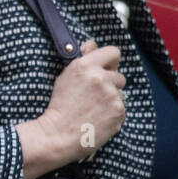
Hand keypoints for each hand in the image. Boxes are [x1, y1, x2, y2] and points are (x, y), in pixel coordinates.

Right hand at [38, 39, 126, 161]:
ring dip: (111, 100)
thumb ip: (83, 59)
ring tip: (93, 110)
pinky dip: (112, 114)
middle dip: (110, 84)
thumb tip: (93, 43)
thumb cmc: (58, 106)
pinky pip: (121, 109)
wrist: (57, 135)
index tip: (105, 69)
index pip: (113, 52)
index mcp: (85, 66)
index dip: (110, 61)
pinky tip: (97, 119)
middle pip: (119, 76)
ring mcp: (112, 96)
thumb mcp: (65, 77)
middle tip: (93, 96)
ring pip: (120, 94)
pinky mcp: (119, 112)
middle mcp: (101, 78)